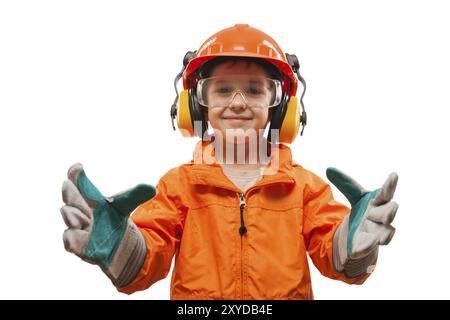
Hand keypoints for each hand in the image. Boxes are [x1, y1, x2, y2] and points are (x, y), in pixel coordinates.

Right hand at [60, 163, 154, 284]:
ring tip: (69, 210)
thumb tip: (151, 189)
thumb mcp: (125, 206)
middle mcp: (81, 214)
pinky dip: (70, 240)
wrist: (119, 247)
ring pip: (70, 223)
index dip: (76, 176)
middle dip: (70, 194)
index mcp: (90, 200)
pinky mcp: (83, 249)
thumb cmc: (115, 221)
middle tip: (67, 185)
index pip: (79, 185)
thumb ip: (136, 196)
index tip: (77, 167)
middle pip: (72, 202)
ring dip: (70, 216)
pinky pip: (71, 244)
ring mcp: (80, 232)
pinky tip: (70, 236)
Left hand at [327, 167, 398, 276]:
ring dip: (384, 233)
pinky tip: (357, 250)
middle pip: (388, 213)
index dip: (390, 185)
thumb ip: (346, 184)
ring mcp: (377, 233)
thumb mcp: (356, 197)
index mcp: (378, 203)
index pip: (386, 193)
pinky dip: (364, 247)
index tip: (394, 175)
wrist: (362, 237)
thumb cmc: (365, 212)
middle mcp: (381, 218)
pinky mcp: (367, 246)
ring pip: (385, 233)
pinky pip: (367, 247)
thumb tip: (329, 169)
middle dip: (390, 211)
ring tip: (382, 236)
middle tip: (392, 208)